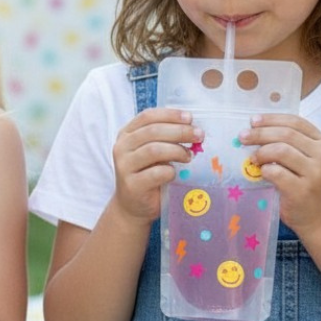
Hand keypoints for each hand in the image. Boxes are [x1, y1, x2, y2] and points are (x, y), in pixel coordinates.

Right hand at [112, 107, 202, 222]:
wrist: (133, 205)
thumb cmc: (148, 174)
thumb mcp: (152, 152)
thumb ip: (164, 139)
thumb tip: (192, 127)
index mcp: (127, 134)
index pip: (147, 116)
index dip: (170, 115)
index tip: (190, 118)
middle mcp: (121, 147)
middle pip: (153, 131)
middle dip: (180, 131)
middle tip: (199, 135)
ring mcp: (124, 166)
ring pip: (154, 150)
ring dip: (177, 151)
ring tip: (189, 156)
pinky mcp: (132, 185)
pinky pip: (156, 173)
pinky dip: (171, 171)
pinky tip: (176, 173)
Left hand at [240, 114, 320, 232]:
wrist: (319, 215)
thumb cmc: (304, 182)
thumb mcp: (303, 158)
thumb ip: (287, 143)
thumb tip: (253, 128)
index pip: (295, 122)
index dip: (271, 119)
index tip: (252, 121)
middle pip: (286, 134)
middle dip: (260, 133)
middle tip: (242, 137)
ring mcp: (315, 173)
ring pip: (282, 151)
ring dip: (262, 152)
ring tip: (253, 159)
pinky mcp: (303, 190)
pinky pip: (277, 173)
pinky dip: (265, 170)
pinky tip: (262, 173)